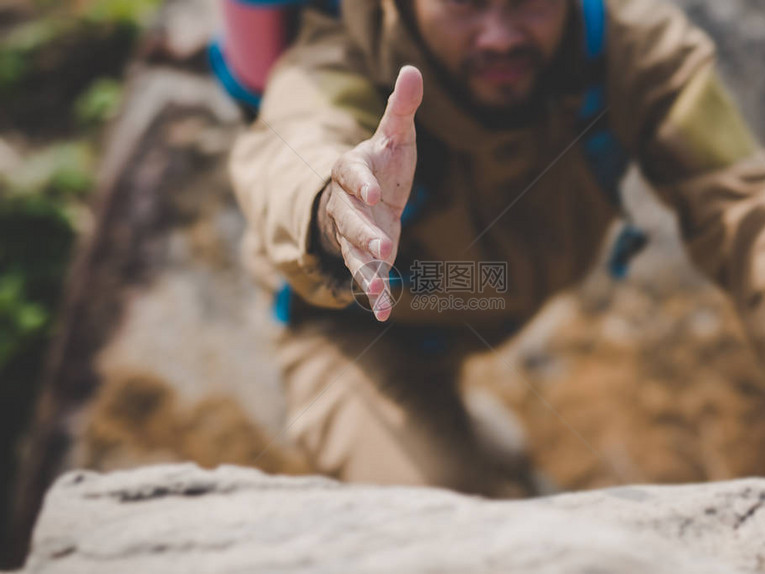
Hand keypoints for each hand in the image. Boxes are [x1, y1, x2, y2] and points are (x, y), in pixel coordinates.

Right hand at [318, 65, 423, 320]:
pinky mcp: (362, 254)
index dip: (361, 185)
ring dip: (365, 271)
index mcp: (352, 169)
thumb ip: (402, 108)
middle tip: (385, 248)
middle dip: (365, 235)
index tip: (378, 195)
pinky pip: (364, 274)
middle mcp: (346, 204)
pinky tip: (385, 312)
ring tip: (378, 291)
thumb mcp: (395, 133)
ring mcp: (351, 232)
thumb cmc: (383, 160)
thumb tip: (413, 70)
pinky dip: (375, 293)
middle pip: (349, 220)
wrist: (366, 191)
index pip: (350, 174)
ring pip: (353, 252)